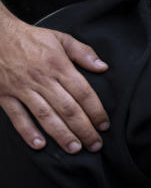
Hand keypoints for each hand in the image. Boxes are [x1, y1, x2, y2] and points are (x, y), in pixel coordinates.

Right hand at [0, 8, 109, 152]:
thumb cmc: (30, 38)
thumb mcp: (60, 38)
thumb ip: (83, 52)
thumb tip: (103, 67)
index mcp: (58, 65)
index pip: (83, 93)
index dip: (96, 111)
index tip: (104, 126)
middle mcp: (41, 79)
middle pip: (67, 109)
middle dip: (84, 129)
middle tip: (95, 145)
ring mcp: (22, 88)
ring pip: (45, 116)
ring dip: (61, 134)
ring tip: (75, 149)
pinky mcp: (4, 95)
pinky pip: (17, 116)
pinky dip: (27, 131)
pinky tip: (40, 145)